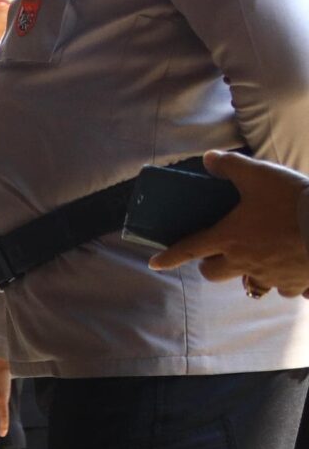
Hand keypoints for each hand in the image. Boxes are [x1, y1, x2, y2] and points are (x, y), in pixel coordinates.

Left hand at [150, 151, 308, 295]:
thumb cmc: (293, 201)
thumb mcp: (259, 175)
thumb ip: (231, 166)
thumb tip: (208, 158)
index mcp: (229, 238)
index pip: (188, 249)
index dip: (169, 257)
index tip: (155, 264)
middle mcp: (246, 263)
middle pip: (214, 274)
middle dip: (211, 266)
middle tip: (216, 255)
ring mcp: (273, 277)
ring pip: (251, 285)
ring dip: (249, 276)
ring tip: (258, 263)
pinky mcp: (299, 284)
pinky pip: (288, 290)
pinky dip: (288, 283)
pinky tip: (295, 273)